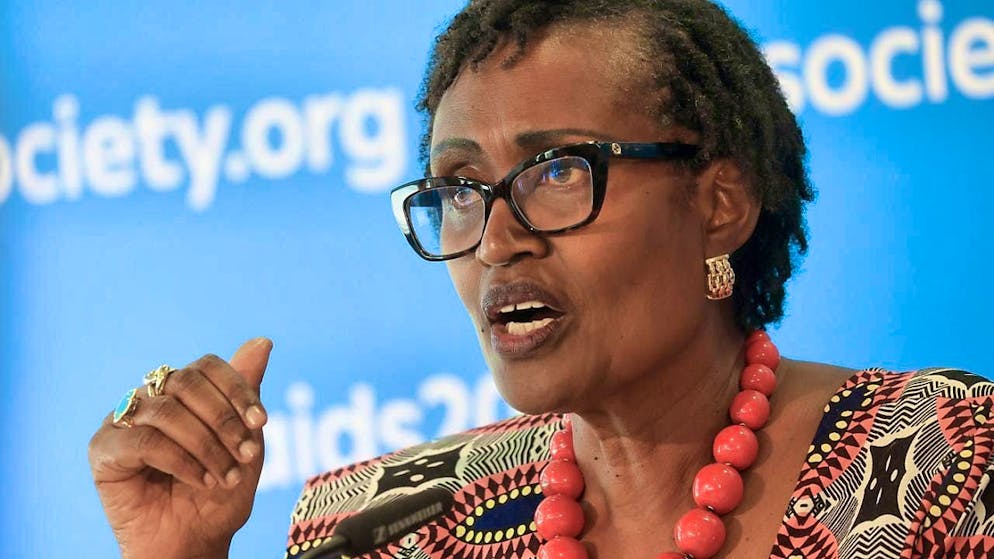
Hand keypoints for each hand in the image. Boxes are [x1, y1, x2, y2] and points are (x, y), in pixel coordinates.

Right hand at [88, 338, 272, 558]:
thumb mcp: (246, 441)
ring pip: (167, 411)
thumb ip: (248, 391)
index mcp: (184, 392)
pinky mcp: (104, 448)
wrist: (195, 543)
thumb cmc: (220, 493)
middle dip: (224, 419)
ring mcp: (124, 420)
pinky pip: (143, 440)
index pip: (207, 366)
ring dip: (206, 445)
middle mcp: (151, 399)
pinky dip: (180, 460)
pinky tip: (201, 480)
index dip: (237, 388)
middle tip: (246, 454)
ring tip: (224, 476)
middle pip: (186, 381)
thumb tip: (263, 340)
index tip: (262, 421)